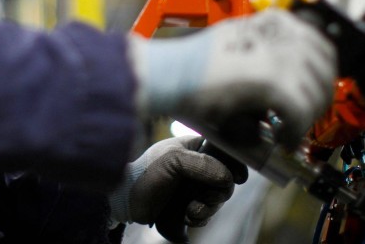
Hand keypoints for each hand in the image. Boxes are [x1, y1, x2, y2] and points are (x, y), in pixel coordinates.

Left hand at [108, 136, 247, 227]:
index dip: (234, 164)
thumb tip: (228, 178)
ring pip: (216, 199)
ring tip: (190, 212)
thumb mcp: (173, 161)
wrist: (126, 201)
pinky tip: (186, 217)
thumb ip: (202, 164)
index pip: (224, 151)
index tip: (238, 177)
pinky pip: (206, 213)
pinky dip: (200, 218)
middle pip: (224, 179)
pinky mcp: (188, 204)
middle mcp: (197, 165)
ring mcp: (193, 186)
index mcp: (194, 147)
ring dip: (208, 209)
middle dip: (218, 194)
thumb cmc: (145, 173)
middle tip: (205, 200)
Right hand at [128, 8, 336, 146]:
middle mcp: (281, 32)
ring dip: (306, 119)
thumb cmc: (194, 64)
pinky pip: (300, 111)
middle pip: (325, 70)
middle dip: (318, 100)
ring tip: (287, 132)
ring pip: (316, 93)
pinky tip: (282, 138)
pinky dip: (295, 130)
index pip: (323, 46)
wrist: (167, 72)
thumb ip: (270, 52)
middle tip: (302, 119)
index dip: (324, 75)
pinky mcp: (271, 79)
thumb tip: (297, 79)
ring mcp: (278, 53)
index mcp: (275, 20)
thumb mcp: (240, 43)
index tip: (316, 94)